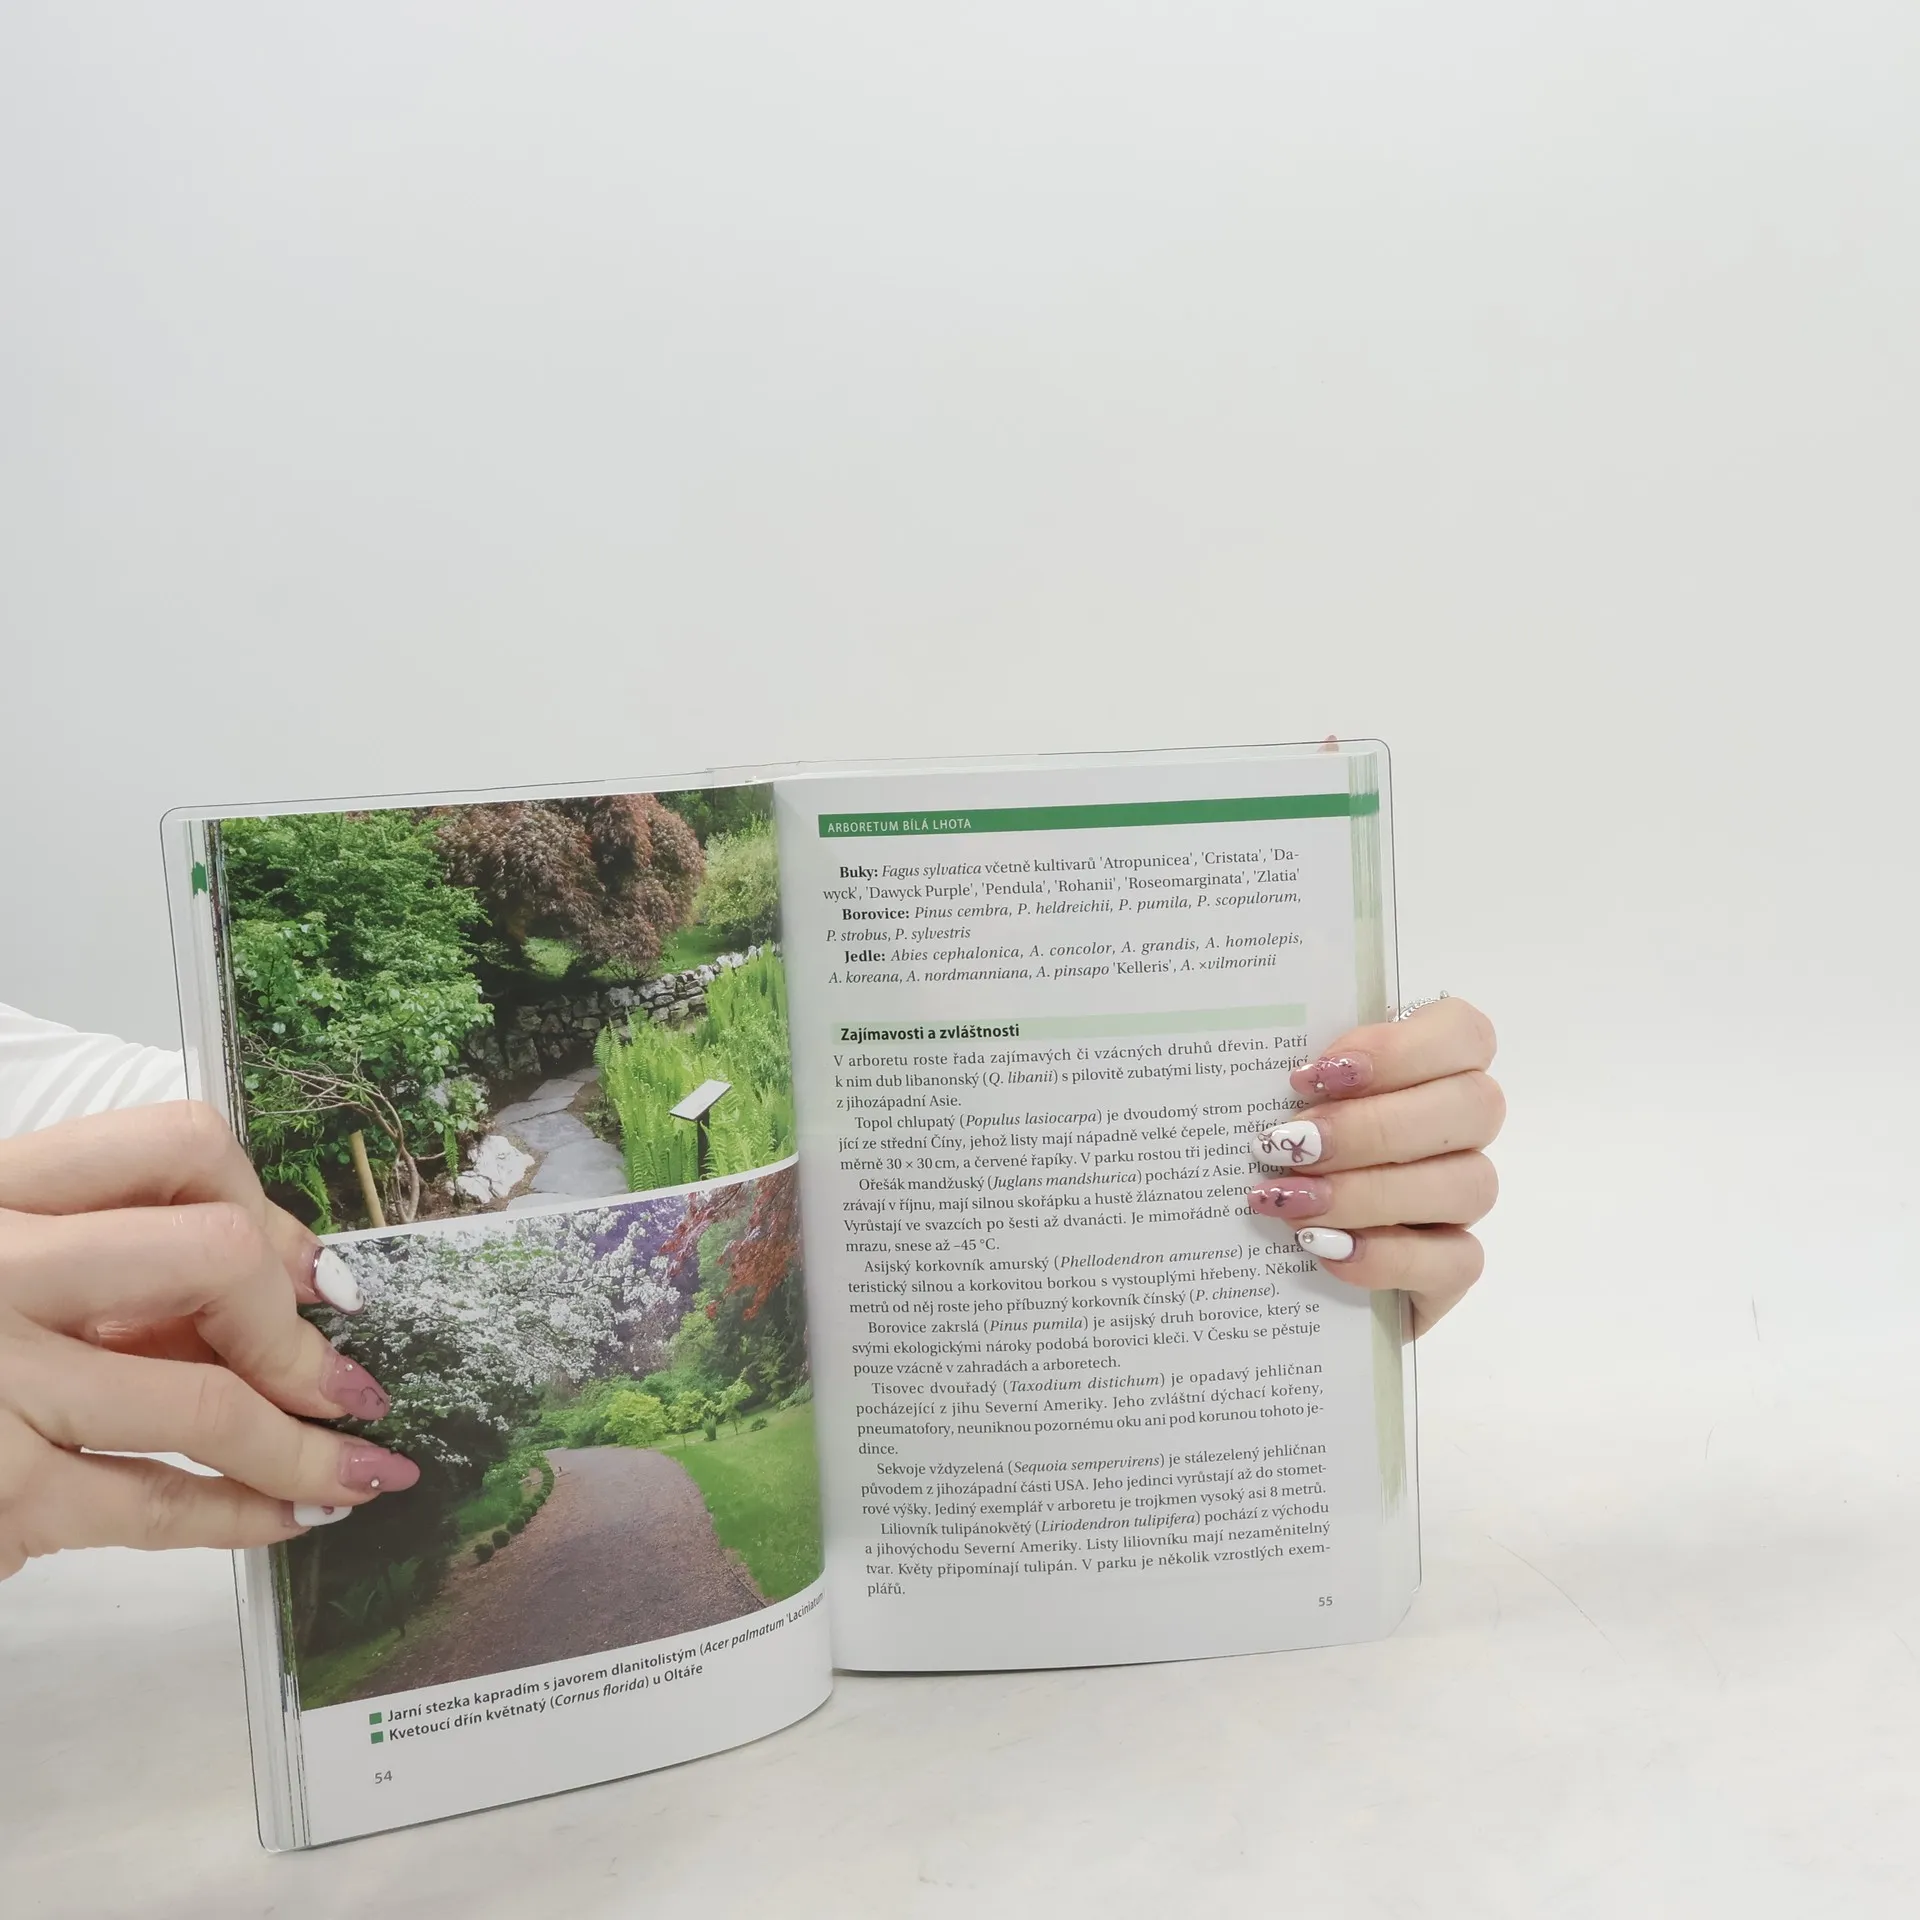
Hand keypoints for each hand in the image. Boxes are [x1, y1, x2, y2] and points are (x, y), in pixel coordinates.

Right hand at [0, 1101, 417, 1580]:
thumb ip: (110, 1259)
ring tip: (366, 1470)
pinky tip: (294, 1516)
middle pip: (214, 1257)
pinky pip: (156, 1505)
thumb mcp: (4, 1262)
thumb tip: (292, 1285)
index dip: (270, 1209)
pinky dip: (246, 1515)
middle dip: (296, 1333)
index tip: (312, 1274)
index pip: (179, 1145)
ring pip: (206, 1405)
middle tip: (344, 1380)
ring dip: (311, 1448)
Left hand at [1249, 998, 1502, 1336]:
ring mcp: (1465, 1197)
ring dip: (1371, 1193)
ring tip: (1293, 1201)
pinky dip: (1388, 1256)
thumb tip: (1257, 1076)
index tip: (1318, 1074)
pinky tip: (1326, 1250)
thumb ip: (1294, 1079)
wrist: (1286, 1247)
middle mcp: (1462, 1129)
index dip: (1400, 1049)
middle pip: (1472, 1107)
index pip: (1463, 1032)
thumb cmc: (1285, 1145)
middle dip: (1372, 1127)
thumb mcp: (1282, 1100)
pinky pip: (1455, 1261)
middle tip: (1291, 1145)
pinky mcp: (1454, 1266)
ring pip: (1470, 1185)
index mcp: (1433, 1066)